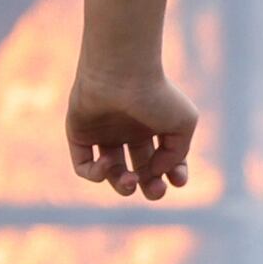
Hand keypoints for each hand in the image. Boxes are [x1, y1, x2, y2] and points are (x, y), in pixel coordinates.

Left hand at [65, 63, 198, 199]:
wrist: (121, 72)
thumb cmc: (156, 94)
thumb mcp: (183, 125)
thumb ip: (176, 155)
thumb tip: (158, 172)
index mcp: (153, 127)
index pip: (164, 160)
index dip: (173, 175)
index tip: (178, 179)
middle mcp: (128, 131)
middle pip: (139, 171)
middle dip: (149, 187)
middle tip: (155, 191)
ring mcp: (103, 134)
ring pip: (112, 172)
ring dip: (123, 186)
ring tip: (130, 180)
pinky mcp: (79, 136)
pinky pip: (84, 166)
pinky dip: (96, 173)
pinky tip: (108, 162)